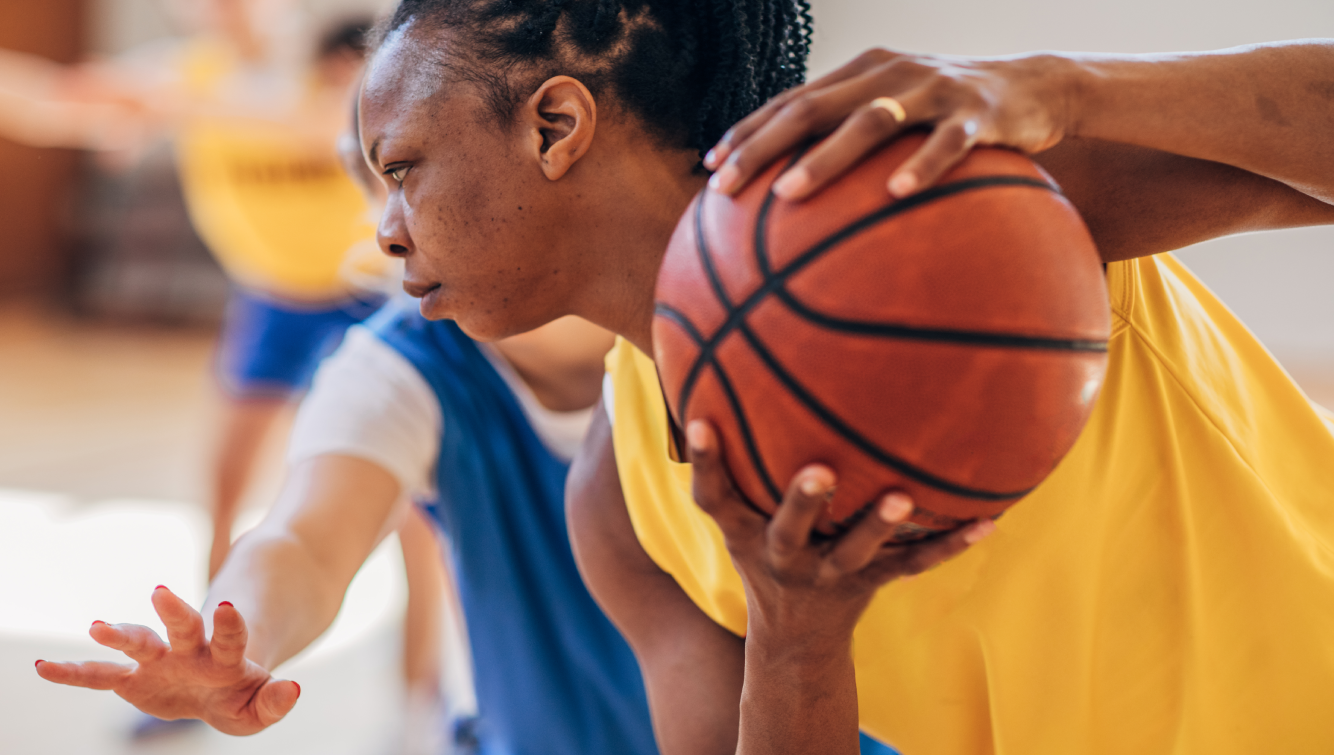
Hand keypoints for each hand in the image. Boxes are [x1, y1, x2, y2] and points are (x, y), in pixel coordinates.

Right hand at [34, 586, 299, 735]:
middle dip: (174, 610)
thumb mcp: (259, 707)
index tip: (228, 606)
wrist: (216, 686)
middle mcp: (189, 649)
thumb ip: (275, 702)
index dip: (230, 623)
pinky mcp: (132, 679)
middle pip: (182, 624)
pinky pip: (98, 677)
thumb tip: (294, 689)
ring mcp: (158, 660)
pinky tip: (44, 668)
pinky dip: (72, 673)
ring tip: (98, 627)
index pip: (230, 634)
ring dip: (121, 633)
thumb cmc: (240, 694)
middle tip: (162, 592)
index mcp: (225, 655)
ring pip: (138, 641)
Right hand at [686, 420, 992, 642]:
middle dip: (803, 501)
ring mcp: (828, 573)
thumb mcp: (740, 515)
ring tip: (903, 496)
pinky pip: (912, 563)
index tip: (701, 422)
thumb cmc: (767, 548)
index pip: (714, 497)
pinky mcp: (869, 583)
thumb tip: (727, 365)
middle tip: (820, 470)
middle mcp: (783, 555)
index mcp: (746, 533)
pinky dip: (949, 545)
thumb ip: (738, 458)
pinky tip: (987, 523)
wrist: (796, 637)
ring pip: (855, 551)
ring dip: (877, 524)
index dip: (705, 462)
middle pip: (788, 530)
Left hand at [703, 48, 1073, 200]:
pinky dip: (920, 167)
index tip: (708, 167)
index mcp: (862, 74)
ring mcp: (933, 90)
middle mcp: (888, 73)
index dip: (748, 130)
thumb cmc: (950, 116)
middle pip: (812, 107)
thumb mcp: (898, 119)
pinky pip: (946, 143)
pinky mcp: (977, 114)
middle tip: (724, 187)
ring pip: (870, 122)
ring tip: (788, 194)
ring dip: (825, 158)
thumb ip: (852, 144)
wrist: (1036, 88)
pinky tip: (895, 195)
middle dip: (762, 147)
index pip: (791, 100)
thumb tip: (795, 203)